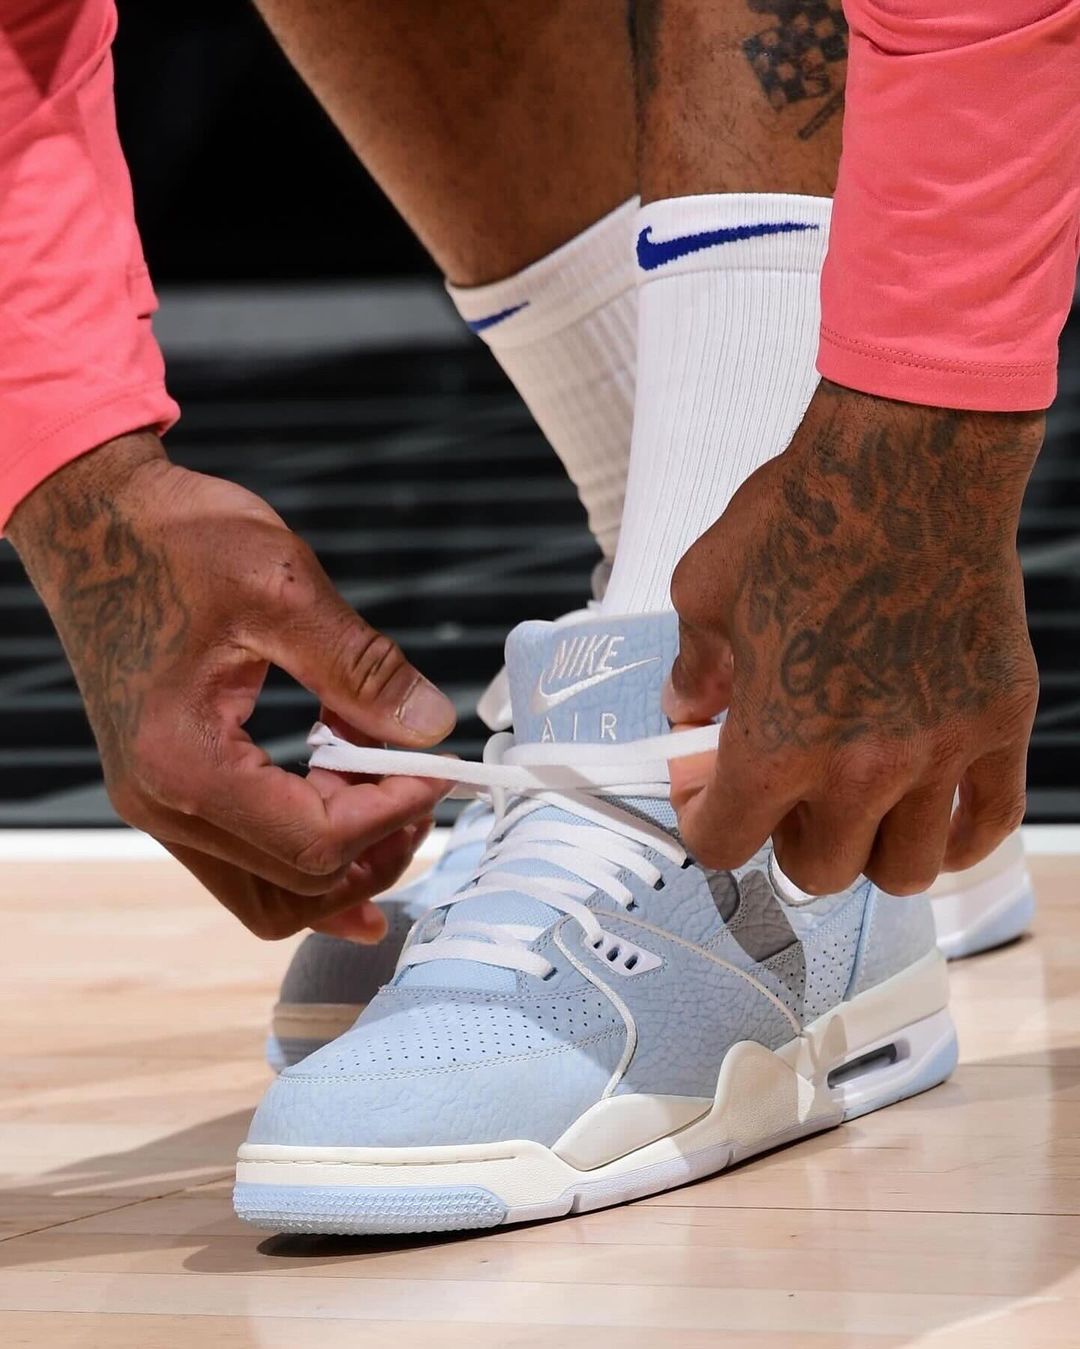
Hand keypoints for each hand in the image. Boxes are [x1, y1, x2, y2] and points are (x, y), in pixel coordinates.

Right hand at [8, 433, 455, 937]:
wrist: (94, 520)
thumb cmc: (173, 540)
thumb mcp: (283, 587)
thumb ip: (361, 669)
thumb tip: (429, 727)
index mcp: (184, 762)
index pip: (316, 842)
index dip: (394, 811)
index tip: (438, 765)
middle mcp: (161, 803)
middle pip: (296, 886)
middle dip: (376, 842)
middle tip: (421, 779)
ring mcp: (157, 802)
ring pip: (268, 892)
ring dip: (341, 858)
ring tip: (388, 792)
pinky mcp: (167, 786)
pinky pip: (245, 857)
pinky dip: (303, 844)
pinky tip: (345, 801)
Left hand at [665, 382, 1041, 894]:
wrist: (911, 460)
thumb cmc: (802, 516)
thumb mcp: (706, 591)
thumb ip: (693, 671)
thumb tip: (689, 715)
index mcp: (778, 743)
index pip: (723, 844)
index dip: (701, 819)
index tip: (703, 789)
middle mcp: (861, 767)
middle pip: (817, 873)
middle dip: (783, 839)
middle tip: (781, 791)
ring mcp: (939, 751)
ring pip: (905, 871)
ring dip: (869, 850)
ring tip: (856, 804)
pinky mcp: (997, 722)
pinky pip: (991, 824)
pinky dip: (958, 837)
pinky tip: (931, 810)